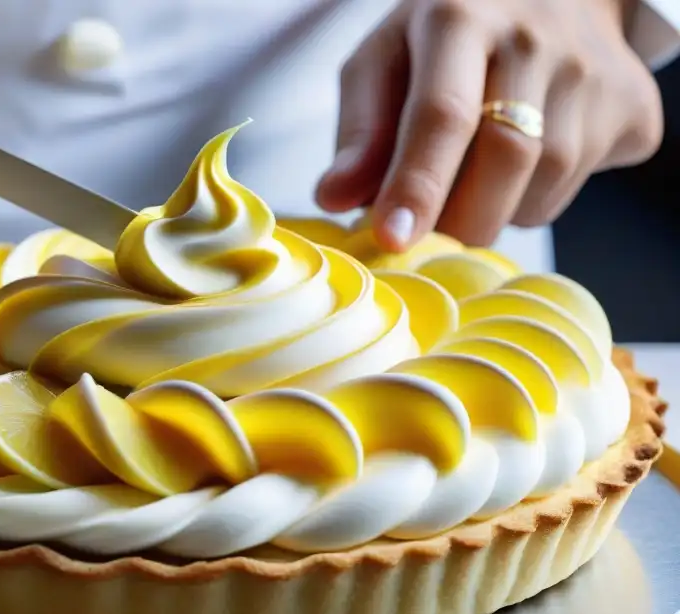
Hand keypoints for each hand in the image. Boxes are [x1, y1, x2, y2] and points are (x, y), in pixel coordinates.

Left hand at [316, 0, 663, 249]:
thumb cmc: (444, 39)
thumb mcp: (384, 62)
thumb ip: (359, 131)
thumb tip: (334, 199)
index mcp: (460, 16)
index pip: (443, 112)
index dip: (417, 184)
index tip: (391, 237)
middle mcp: (537, 37)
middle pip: (505, 158)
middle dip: (455, 219)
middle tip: (426, 228)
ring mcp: (594, 72)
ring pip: (543, 186)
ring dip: (492, 210)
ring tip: (471, 175)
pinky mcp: (633, 107)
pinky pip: (578, 188)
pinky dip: (534, 200)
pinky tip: (521, 165)